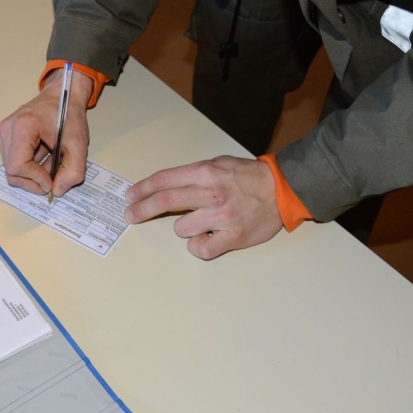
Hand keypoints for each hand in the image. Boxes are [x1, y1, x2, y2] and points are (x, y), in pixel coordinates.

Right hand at [0, 69, 92, 198]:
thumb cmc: (69, 114)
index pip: (18, 165)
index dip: (35, 179)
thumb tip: (58, 190)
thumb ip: (73, 170)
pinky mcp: (4, 136)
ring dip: (33, 174)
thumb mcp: (79, 144)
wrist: (62, 94)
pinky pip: (13, 161)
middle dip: (34, 180)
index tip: (52, 181)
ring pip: (12, 169)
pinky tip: (45, 157)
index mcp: (23, 126)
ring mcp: (3, 132)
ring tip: (52, 163)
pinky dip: (30, 166)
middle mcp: (7, 129)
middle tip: (54, 177)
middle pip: (12, 171)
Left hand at [124, 156, 281, 259]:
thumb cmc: (248, 177)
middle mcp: (211, 193)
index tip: (131, 196)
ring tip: (202, 221)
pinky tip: (206, 238)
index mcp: (205, 172)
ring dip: (184, 227)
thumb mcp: (219, 164)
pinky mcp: (231, 237)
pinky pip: (200, 248)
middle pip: (164, 202)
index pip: (164, 180)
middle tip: (131, 215)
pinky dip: (198, 245)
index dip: (142, 189)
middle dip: (141, 210)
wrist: (282, 190)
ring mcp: (221, 217)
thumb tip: (164, 185)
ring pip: (180, 229)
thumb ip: (193, 174)